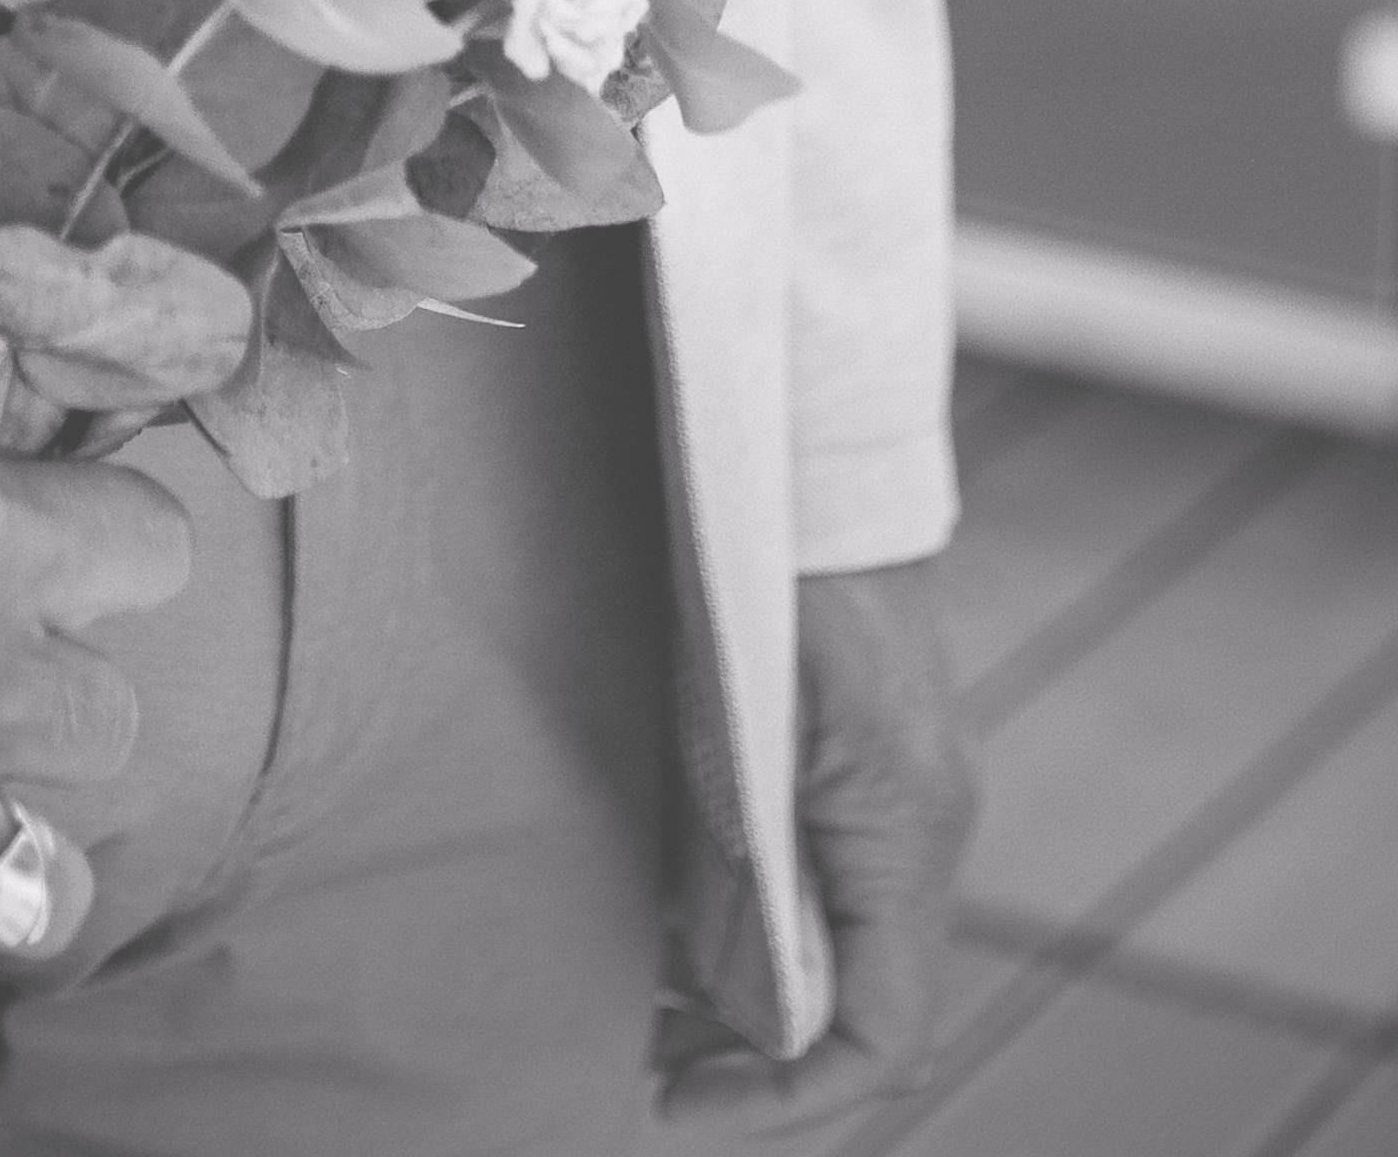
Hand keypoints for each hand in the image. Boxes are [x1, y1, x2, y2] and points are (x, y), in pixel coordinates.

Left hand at [656, 560, 976, 1118]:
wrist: (807, 462)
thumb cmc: (769, 577)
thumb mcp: (741, 734)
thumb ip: (746, 872)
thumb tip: (737, 1012)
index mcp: (905, 842)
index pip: (882, 1038)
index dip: (788, 1099)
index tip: (677, 1109)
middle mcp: (916, 840)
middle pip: (861, 1016)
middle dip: (757, 1068)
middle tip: (644, 1079)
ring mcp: (893, 804)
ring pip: (836, 960)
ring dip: (746, 1006)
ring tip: (638, 1017)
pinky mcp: (858, 770)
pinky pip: (818, 892)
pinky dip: (748, 933)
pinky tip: (665, 927)